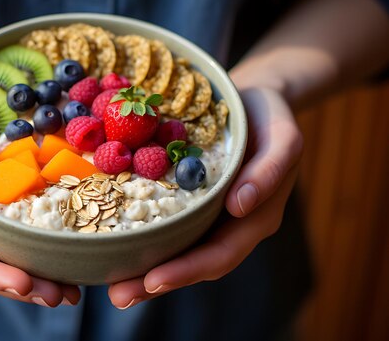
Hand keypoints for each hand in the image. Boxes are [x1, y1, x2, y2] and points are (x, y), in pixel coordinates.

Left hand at [107, 86, 302, 308]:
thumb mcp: (282, 136)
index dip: (188, 270)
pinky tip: (119, 245)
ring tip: (112, 286)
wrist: (257, 100)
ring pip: (180, 250)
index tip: (154, 280)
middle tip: (118, 295)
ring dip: (147, 270)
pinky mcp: (193, 201)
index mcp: (256, 217)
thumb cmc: (271, 116)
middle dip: (157, 282)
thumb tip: (240, 206)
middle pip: (195, 262)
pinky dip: (147, 240)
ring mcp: (212, 215)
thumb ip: (269, 170)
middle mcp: (232, 224)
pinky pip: (170, 225)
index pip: (221, 253)